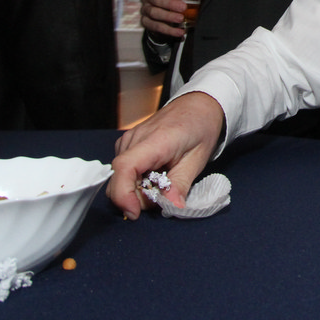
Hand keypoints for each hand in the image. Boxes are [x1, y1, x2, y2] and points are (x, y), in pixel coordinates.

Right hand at [108, 91, 224, 219]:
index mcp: (155, 140)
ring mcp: (128, 140)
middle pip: (119, 179)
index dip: (123, 195)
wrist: (198, 105)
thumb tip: (171, 207)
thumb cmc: (200, 128)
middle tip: (165, 195)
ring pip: (120, 178)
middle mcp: (134, 139)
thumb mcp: (198, 159)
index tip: (135, 213)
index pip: (125, 168)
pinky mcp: (126, 144)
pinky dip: (137, 180)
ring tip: (164, 180)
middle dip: (137, 197)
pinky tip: (156, 173)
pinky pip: (124, 171)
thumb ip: (181, 184)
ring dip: (138, 189)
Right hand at [140, 0, 207, 37]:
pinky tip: (179, 32)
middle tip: (183, 8)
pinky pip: (155, 26)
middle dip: (170, 4)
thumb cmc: (173, 1)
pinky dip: (168, 30)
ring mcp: (145, 10)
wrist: (163, 18)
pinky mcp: (146, 22)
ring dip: (168, 17)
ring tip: (181, 19)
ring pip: (154, 13)